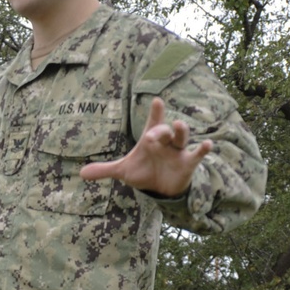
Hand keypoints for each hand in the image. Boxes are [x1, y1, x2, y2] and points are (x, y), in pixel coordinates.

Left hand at [80, 97, 211, 198]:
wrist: (160, 188)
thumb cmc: (144, 172)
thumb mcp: (123, 171)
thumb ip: (104, 170)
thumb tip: (81, 173)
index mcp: (151, 139)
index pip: (153, 122)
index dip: (155, 112)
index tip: (157, 100)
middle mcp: (165, 142)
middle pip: (165, 130)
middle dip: (160, 131)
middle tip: (150, 137)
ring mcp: (178, 151)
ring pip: (182, 136)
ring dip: (181, 131)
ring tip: (178, 125)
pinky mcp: (187, 163)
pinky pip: (197, 154)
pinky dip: (203, 150)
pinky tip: (208, 145)